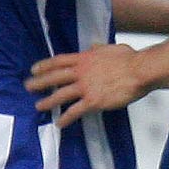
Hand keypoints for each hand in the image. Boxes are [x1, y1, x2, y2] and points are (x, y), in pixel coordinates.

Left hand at [26, 44, 145, 127]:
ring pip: (60, 95)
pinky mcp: (93, 101)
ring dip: (48, 101)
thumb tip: (93, 46)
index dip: (44, 65)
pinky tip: (60, 123)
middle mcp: (81, 72)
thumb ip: (99, 49)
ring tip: (39, 106)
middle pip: (54, 77)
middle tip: (28, 87)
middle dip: (39, 82)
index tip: (34, 69)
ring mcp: (86, 87)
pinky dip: (66, 118)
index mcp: (85, 58)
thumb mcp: (111, 49)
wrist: (140, 71)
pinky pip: (75, 111)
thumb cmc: (130, 59)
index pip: (59, 61)